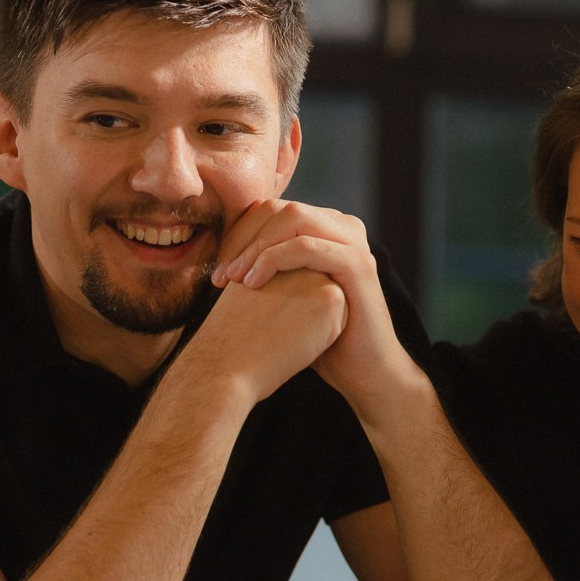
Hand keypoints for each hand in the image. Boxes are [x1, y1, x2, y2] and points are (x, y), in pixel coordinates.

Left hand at [212, 199, 423, 412]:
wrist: (362, 372)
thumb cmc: (320, 337)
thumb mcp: (289, 293)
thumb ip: (268, 266)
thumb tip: (224, 253)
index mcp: (325, 227)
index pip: (271, 209)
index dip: (237, 233)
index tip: (216, 269)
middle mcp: (342, 226)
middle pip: (279, 208)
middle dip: (242, 238)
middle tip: (220, 275)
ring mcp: (354, 243)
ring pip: (293, 218)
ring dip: (255, 246)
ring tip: (234, 279)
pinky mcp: (358, 265)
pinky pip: (307, 246)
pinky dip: (274, 259)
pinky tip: (253, 284)